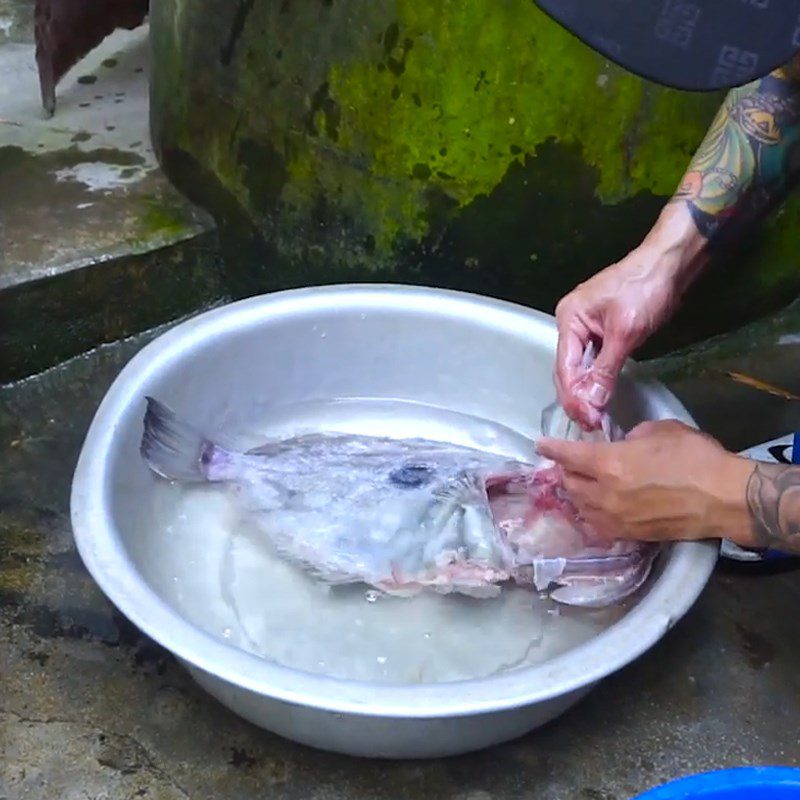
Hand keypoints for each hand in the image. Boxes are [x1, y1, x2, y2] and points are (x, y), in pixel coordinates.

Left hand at [536, 419, 754, 544]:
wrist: (724, 499)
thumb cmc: (695, 458)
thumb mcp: (660, 431)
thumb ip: (632, 437)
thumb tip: (624, 445)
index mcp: (609, 464)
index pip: (568, 456)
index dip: (552, 449)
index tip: (541, 445)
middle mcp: (605, 494)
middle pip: (569, 483)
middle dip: (566, 471)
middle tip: (571, 463)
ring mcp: (616, 519)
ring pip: (581, 506)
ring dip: (577, 493)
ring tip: (583, 483)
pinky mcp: (629, 535)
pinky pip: (598, 524)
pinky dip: (592, 513)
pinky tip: (598, 505)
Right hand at [555, 205, 707, 429]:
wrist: (669, 263)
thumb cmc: (646, 289)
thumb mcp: (626, 332)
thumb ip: (606, 369)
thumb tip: (592, 402)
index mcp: (569, 319)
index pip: (565, 366)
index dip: (574, 396)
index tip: (587, 419)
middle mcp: (570, 323)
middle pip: (567, 369)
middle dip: (577, 398)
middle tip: (590, 424)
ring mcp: (584, 327)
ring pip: (579, 367)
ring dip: (585, 392)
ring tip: (594, 417)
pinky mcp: (601, 331)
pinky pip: (592, 361)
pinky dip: (595, 379)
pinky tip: (599, 396)